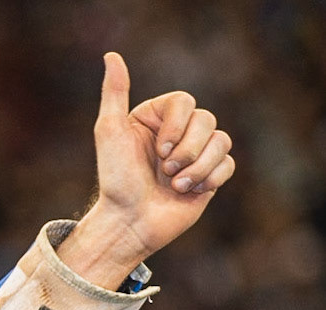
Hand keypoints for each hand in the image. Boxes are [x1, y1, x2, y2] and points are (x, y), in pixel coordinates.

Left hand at [58, 53, 234, 289]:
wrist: (129, 223)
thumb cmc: (115, 180)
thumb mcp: (109, 132)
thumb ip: (114, 93)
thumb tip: (112, 56)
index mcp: (156, 118)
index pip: (185, 100)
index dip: (178, 124)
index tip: (159, 148)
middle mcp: (177, 132)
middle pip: (207, 119)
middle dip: (187, 148)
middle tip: (165, 169)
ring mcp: (195, 153)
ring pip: (221, 141)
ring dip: (198, 166)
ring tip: (174, 184)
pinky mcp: (209, 175)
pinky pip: (228, 164)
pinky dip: (209, 178)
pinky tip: (187, 191)